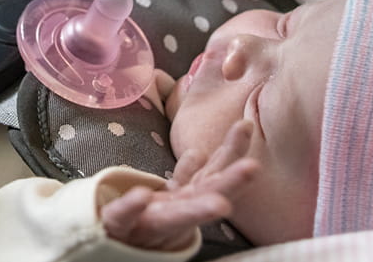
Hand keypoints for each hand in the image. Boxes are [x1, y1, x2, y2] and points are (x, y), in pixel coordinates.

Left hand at [100, 119, 258, 250]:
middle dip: (230, 184)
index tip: (248, 132)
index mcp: (187, 201)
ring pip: (175, 216)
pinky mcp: (119, 223)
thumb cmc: (153, 217)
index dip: (231, 156)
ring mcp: (150, 222)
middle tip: (253, 168)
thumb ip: (189, 175)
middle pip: (205, 196)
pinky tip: (141, 196)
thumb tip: (201, 152)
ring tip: (221, 205)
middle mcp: (175, 214)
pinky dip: (131, 206)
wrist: (122, 240)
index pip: (213, 176)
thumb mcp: (175, 194)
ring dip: (198, 209)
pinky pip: (123, 214)